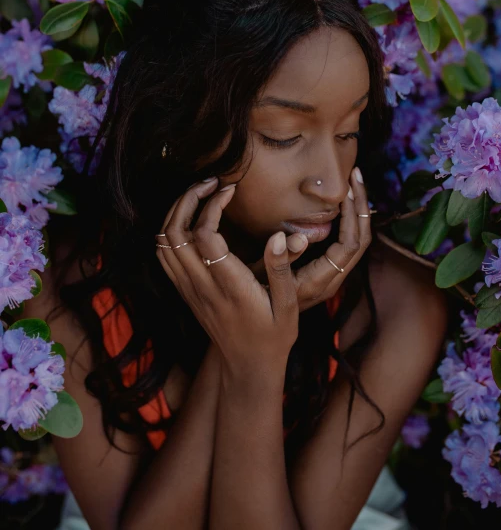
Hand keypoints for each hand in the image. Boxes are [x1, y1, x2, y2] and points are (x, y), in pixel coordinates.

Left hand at [155, 179, 298, 375]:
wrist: (248, 367)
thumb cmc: (274, 335)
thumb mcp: (288, 304)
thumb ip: (281, 269)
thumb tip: (279, 236)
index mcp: (230, 286)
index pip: (204, 236)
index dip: (212, 206)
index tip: (230, 189)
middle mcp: (202, 286)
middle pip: (175, 233)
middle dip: (188, 199)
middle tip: (210, 182)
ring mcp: (189, 289)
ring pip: (164, 242)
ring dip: (177, 212)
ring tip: (200, 194)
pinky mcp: (185, 292)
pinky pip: (164, 256)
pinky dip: (170, 230)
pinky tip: (191, 219)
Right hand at [247, 167, 372, 311]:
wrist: (263, 329)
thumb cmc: (259, 303)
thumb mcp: (264, 282)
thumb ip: (279, 261)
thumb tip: (295, 237)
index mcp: (323, 279)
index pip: (350, 243)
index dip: (351, 215)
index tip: (345, 189)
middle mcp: (334, 278)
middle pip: (361, 238)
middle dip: (360, 205)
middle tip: (355, 174)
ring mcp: (333, 275)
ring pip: (357, 239)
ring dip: (357, 210)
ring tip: (352, 182)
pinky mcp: (328, 271)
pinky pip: (347, 241)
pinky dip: (348, 219)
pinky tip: (341, 202)